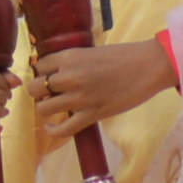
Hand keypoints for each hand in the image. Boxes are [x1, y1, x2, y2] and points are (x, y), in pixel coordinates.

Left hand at [29, 35, 173, 136]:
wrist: (148, 67)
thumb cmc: (124, 56)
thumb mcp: (91, 52)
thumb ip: (73, 62)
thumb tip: (57, 72)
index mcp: (69, 57)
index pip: (38, 66)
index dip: (41, 72)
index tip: (47, 76)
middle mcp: (69, 77)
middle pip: (34, 88)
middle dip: (38, 91)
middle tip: (49, 92)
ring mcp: (79, 98)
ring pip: (43, 108)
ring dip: (45, 108)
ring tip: (54, 106)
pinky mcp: (91, 115)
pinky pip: (62, 129)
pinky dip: (52, 130)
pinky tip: (51, 126)